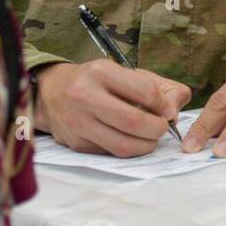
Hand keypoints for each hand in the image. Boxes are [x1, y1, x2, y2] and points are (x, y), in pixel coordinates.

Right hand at [34, 61, 190, 156]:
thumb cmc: (96, 82)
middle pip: (134, 121)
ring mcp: (78, 122)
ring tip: (150, 138)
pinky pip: (111, 153)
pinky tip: (131, 140)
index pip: (146, 91)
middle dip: (157, 129)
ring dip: (146, 145)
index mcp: (101, 72)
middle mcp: (85, 95)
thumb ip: (158, 87)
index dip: (163, 104)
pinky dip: (128, 149)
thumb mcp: (124, 73)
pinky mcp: (76, 143)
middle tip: (161, 128)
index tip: (165, 109)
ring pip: (123, 144)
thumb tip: (174, 111)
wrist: (51, 93)